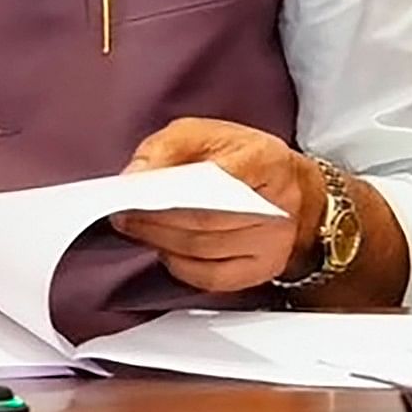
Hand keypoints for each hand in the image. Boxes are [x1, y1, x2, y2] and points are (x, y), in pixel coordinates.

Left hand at [109, 116, 322, 291]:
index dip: (169, 191)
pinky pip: (213, 278)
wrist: (290, 187)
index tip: (132, 195)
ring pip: (205, 251)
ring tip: (135, 230)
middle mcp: (279, 207)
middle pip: (206, 221)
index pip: (215, 180)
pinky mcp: (265, 268)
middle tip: (122, 216)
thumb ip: (166, 148)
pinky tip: (164, 251)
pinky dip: (180, 267)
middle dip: (155, 220)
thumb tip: (133, 178)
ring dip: (161, 242)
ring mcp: (275, 243)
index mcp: (266, 161)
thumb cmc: (240, 156)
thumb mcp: (203, 133)